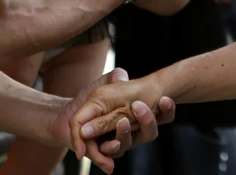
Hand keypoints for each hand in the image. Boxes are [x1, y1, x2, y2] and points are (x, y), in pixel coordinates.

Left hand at [51, 68, 174, 174]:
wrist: (68, 114)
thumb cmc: (91, 98)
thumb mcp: (105, 83)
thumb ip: (116, 77)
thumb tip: (123, 77)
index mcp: (139, 114)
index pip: (163, 115)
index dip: (167, 109)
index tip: (166, 99)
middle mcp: (133, 132)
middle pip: (149, 132)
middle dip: (147, 120)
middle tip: (138, 106)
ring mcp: (119, 143)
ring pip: (127, 144)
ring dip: (125, 134)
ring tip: (122, 122)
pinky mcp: (100, 152)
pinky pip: (105, 157)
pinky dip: (104, 159)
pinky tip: (107, 157)